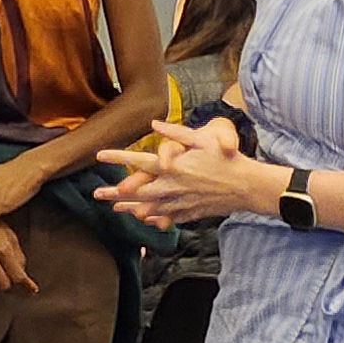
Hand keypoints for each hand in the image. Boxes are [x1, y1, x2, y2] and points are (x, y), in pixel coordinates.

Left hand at [98, 118, 275, 229]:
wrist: (246, 186)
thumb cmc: (226, 158)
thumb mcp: (202, 138)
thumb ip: (176, 133)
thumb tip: (155, 124)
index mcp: (172, 166)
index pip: (138, 161)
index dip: (117, 157)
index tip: (99, 155)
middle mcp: (172, 186)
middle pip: (136, 191)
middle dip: (114, 193)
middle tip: (97, 194)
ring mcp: (180, 202)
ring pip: (148, 208)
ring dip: (130, 208)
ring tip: (114, 209)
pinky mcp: (190, 213)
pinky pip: (167, 217)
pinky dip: (153, 218)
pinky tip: (144, 218)